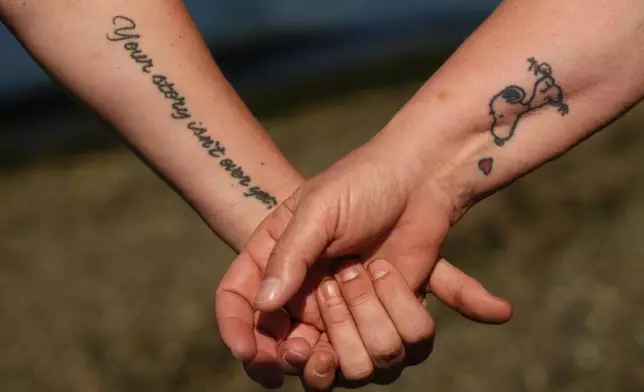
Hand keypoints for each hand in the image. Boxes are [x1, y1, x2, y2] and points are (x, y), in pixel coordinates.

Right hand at [217, 188, 511, 388]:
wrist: (420, 179)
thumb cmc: (360, 185)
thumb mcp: (317, 210)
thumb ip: (289, 256)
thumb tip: (264, 304)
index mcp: (276, 265)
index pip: (239, 306)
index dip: (237, 333)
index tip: (250, 353)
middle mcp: (308, 299)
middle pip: (290, 356)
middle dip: (300, 353)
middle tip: (308, 340)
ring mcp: (351, 316)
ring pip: (351, 365)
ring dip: (361, 319)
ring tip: (364, 270)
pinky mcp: (392, 321)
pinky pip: (398, 348)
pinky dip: (401, 313)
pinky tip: (392, 274)